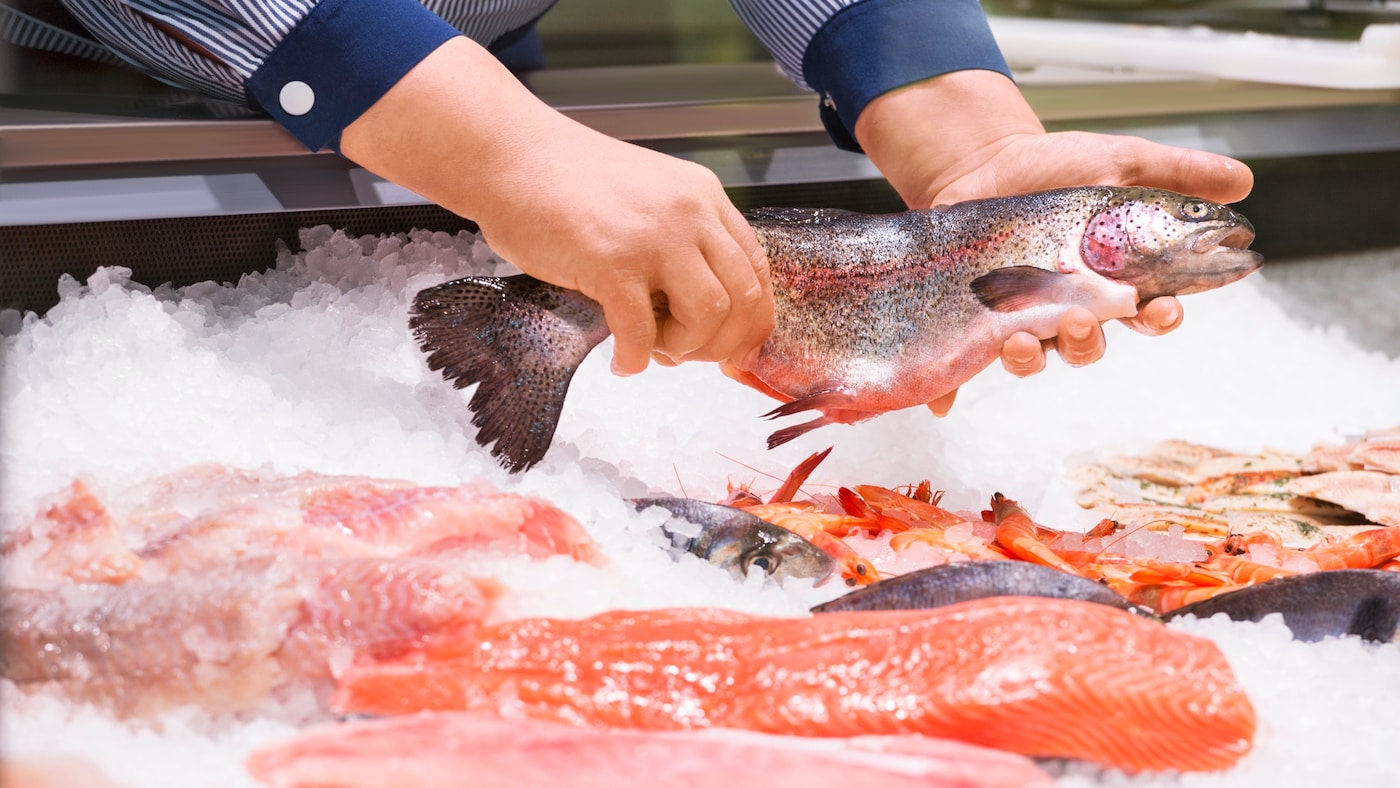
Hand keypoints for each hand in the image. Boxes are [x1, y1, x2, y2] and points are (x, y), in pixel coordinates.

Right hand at [341, 37, 772, 376]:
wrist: (508, 155)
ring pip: (708, 315)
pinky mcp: (611, 263)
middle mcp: (691, 214)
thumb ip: (679, 238)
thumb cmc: (564, 180)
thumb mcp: (647, 196)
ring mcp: (654, 238)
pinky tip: (620, 361)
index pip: (756, 268)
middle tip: (687, 356)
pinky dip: (635, 359)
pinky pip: (642, 332)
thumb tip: (700, 307)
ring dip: (685, 348)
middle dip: (723, 343)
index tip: (735, 350)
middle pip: (743, 297)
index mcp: (703, 197)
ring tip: (653, 350)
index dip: (752, 320)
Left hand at [857, 70, 1251, 399]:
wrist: (982, 161)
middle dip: (1091, 341)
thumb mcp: (1119, 160)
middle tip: (1082, 318)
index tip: (1166, 310)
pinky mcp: (978, 317)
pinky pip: (973, 360)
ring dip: (1033, 358)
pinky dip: (958, 386)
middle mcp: (1072, 306)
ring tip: (1022, 336)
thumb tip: (1243, 183)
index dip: (1162, 318)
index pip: (1149, 313)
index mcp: (1114, 279)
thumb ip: (1178, 173)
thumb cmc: (1055, 167)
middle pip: (1092, 345)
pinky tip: (950, 397)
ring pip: (1037, 357)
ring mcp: (1024, 314)